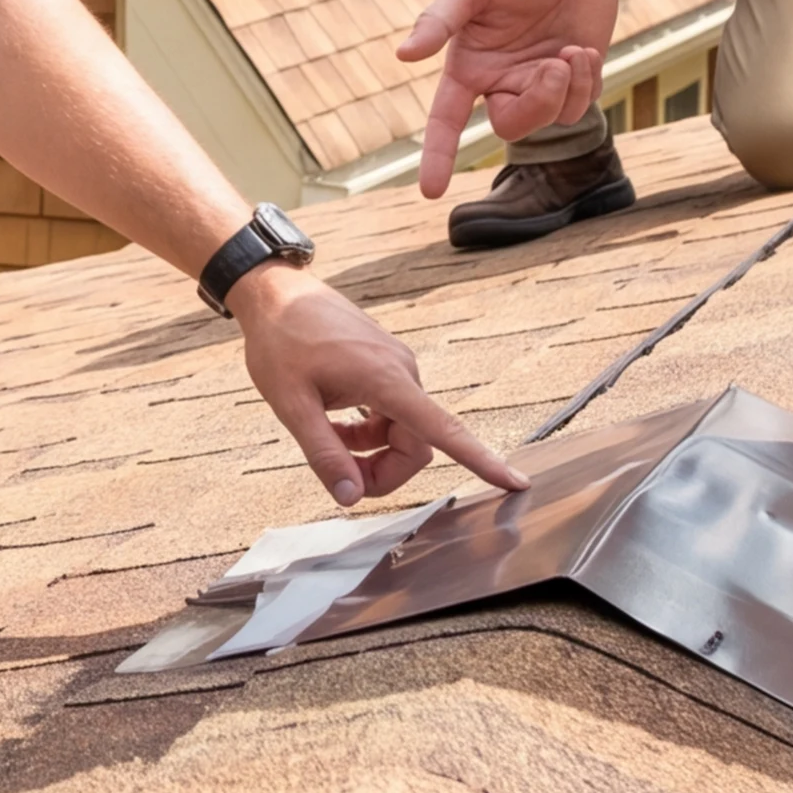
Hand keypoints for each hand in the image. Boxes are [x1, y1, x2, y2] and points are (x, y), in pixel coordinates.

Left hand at [232, 268, 524, 502]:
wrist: (275, 293)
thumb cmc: (280, 343)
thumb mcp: (291, 405)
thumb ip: (324, 454)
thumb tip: (351, 499)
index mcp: (387, 380)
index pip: (445, 431)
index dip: (482, 461)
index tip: (516, 483)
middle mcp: (403, 373)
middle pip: (417, 446)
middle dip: (384, 471)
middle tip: (339, 479)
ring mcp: (396, 367)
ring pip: (401, 432)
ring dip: (371, 450)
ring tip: (326, 438)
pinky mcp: (386, 365)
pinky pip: (390, 414)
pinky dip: (367, 431)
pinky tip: (333, 422)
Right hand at [396, 0, 618, 195]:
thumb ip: (440, 20)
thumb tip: (403, 55)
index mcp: (468, 66)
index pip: (446, 121)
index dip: (437, 156)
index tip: (430, 192)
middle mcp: (500, 82)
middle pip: (512, 127)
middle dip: (537, 103)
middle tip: (553, 67)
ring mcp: (538, 84)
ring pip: (552, 119)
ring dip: (567, 86)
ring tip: (572, 49)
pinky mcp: (574, 81)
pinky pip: (580, 105)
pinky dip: (586, 80)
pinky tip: (583, 50)